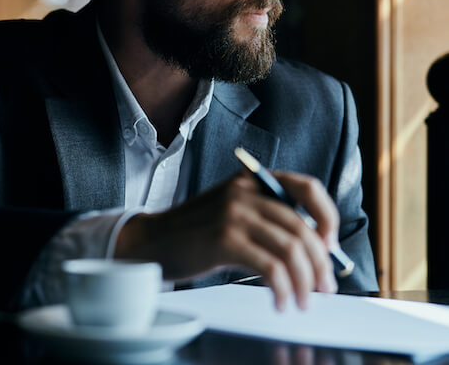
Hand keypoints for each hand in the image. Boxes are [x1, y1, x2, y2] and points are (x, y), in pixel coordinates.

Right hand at [113, 169, 339, 310]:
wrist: (153, 240)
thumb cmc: (195, 233)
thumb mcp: (233, 212)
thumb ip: (267, 219)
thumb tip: (315, 251)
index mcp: (251, 181)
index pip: (307, 187)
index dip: (327, 217)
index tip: (329, 246)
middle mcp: (245, 192)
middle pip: (303, 228)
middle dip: (320, 264)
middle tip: (323, 288)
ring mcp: (234, 214)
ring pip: (291, 251)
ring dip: (304, 283)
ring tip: (302, 301)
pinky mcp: (225, 239)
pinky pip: (271, 268)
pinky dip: (283, 290)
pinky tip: (280, 302)